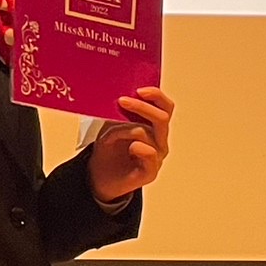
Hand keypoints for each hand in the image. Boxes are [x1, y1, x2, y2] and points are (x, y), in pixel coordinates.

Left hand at [88, 86, 173, 202]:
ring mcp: (157, 156)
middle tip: (122, 101)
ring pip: (148, 133)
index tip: (139, 90)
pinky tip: (130, 148)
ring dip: (125, 129)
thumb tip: (119, 94)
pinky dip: (138, 147)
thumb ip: (119, 112)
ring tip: (110, 134)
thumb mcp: (111, 124)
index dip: (157, 96)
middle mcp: (160, 140)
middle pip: (162, 118)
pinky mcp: (151, 172)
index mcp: (154, 127)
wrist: (99, 176)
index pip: (165, 107)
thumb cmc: (109, 149)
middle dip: (141, 107)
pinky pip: (150, 154)